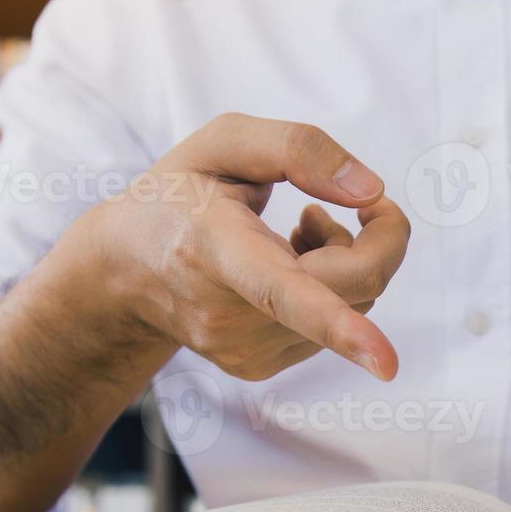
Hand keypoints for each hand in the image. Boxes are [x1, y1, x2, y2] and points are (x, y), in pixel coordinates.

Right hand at [76, 113, 409, 381]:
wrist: (123, 269)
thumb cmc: (180, 196)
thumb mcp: (223, 143)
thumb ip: (299, 149)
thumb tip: (371, 190)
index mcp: (218, 250)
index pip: (285, 292)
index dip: (342, 327)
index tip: (387, 363)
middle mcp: (229, 314)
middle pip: (354, 289)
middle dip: (376, 238)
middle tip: (333, 206)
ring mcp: (243, 351)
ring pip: (354, 306)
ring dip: (345, 263)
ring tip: (291, 237)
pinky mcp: (256, 368)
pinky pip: (333, 327)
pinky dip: (330, 291)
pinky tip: (285, 268)